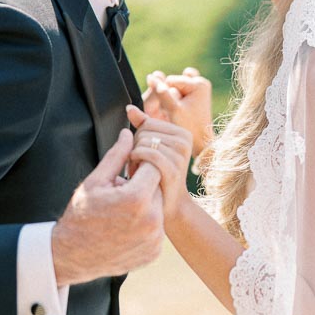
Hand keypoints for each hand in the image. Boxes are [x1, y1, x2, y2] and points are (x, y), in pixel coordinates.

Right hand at [52, 129, 163, 285]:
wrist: (72, 255)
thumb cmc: (81, 215)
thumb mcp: (95, 181)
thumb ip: (116, 156)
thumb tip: (128, 133)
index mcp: (137, 198)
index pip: (154, 166)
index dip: (141, 165)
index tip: (129, 170)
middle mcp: (151, 220)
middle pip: (158, 188)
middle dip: (143, 186)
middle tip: (121, 194)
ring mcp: (155, 239)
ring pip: (159, 209)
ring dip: (146, 206)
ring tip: (122, 214)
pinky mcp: (155, 252)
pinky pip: (157, 230)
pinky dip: (146, 226)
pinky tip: (125, 229)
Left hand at [126, 105, 192, 221]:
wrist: (168, 206)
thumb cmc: (156, 176)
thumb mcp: (151, 148)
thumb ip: (142, 126)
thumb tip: (129, 108)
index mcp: (182, 133)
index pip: (148, 123)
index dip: (137, 138)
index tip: (141, 154)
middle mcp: (185, 141)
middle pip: (145, 132)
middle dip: (135, 148)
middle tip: (138, 165)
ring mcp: (181, 154)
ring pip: (144, 142)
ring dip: (134, 157)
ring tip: (138, 170)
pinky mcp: (173, 168)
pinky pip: (147, 153)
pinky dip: (136, 161)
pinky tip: (135, 171)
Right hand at [143, 67, 213, 156]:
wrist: (201, 141)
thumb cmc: (189, 127)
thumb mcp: (173, 109)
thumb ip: (161, 92)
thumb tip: (150, 76)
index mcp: (198, 83)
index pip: (169, 80)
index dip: (165, 95)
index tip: (173, 109)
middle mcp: (201, 82)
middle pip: (173, 81)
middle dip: (169, 94)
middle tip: (176, 111)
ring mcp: (200, 87)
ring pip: (175, 85)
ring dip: (172, 95)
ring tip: (178, 109)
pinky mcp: (198, 93)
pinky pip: (180, 89)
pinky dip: (176, 96)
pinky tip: (180, 108)